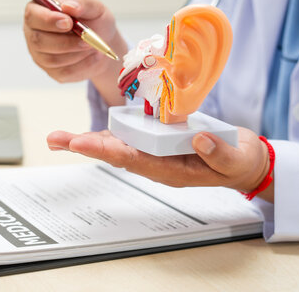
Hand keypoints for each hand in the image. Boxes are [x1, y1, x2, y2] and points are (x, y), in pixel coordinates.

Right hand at [23, 0, 126, 105]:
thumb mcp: (93, 6)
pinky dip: (84, 64)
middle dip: (65, 42)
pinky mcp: (53, 71)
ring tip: (94, 45)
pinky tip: (94, 55)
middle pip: (39, 41)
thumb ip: (81, 3)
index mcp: (38, 11)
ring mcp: (41, 55)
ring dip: (77, 53)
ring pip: (52, 59)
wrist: (102, 43)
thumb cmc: (93, 20)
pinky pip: (65, 72)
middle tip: (87, 39)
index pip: (32, 16)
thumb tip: (69, 6)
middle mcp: (34, 34)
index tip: (69, 22)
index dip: (48, 20)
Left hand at [47, 127, 272, 200]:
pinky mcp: (160, 139)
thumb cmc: (238, 162)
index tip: (81, 143)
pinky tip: (92, 129)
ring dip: (91, 139)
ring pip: (118, 144)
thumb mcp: (236, 161)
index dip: (105, 150)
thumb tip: (197, 139)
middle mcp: (157, 162)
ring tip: (61, 137)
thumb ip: (219, 153)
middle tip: (55, 139)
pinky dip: (111, 130)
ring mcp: (157, 151)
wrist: (242, 161)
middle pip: (116, 153)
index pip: (132, 160)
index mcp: (171, 170)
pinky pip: (131, 134)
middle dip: (85, 146)